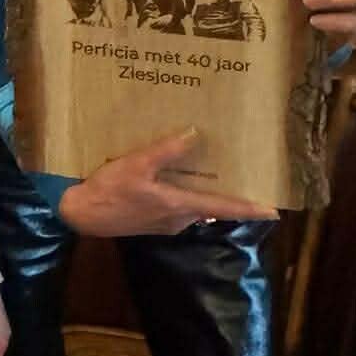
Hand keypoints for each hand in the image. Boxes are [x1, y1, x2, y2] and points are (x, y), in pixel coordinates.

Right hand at [59, 129, 274, 237]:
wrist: (80, 214)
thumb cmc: (109, 191)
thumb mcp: (136, 165)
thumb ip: (166, 151)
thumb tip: (195, 134)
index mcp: (179, 206)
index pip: (224, 208)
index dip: (250, 208)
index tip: (274, 209)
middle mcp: (179, 218)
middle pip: (212, 205)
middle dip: (228, 190)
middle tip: (243, 170)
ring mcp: (166, 221)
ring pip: (194, 203)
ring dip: (204, 188)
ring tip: (211, 164)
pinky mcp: (153, 219)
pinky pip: (178, 203)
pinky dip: (184, 188)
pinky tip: (177, 171)